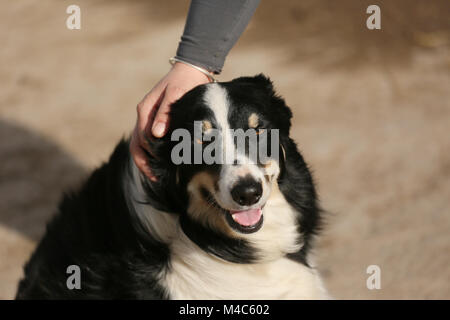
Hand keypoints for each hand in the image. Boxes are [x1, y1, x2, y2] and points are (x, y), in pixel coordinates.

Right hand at [130, 62, 211, 180]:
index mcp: (145, 110)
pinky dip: (154, 153)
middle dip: (145, 163)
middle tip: (157, 179)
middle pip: (138, 144)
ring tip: (159, 175)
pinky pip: (150, 139)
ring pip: (142, 144)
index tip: (158, 171)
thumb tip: (156, 134)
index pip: (141, 139)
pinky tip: (163, 162)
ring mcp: (150, 118)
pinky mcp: (158, 119)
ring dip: (148, 160)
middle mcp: (144, 115)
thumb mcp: (176, 95)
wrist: (191, 70)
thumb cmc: (185, 81)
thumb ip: (165, 114)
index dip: (148, 157)